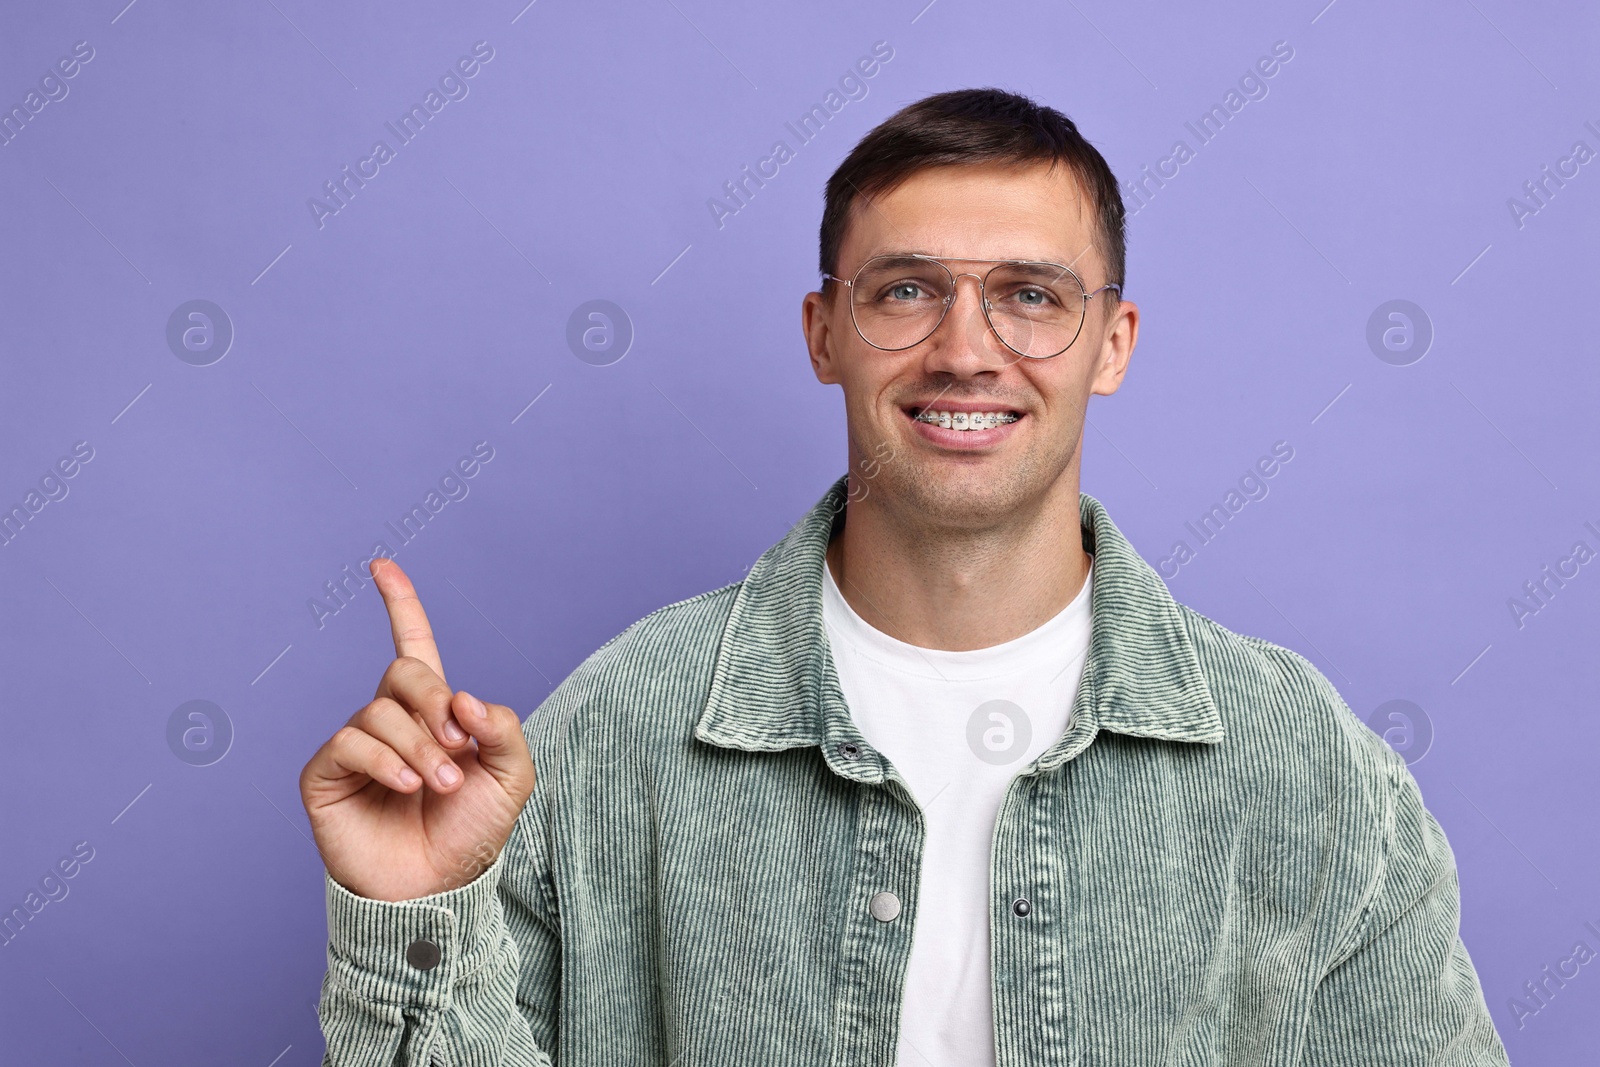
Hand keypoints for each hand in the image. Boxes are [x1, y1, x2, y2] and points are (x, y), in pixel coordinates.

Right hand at [299, 559, 535, 901]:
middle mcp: (389, 720)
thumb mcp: (511, 776)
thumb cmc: (471, 833)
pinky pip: (350, 741)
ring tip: (438, 785)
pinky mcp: (326, 775)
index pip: (413, 646)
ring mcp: (355, 746)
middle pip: (405, 672)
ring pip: (381, 711)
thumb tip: (463, 697)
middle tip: (459, 750)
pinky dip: (385, 760)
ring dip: (420, 747)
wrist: (438, 890)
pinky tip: (405, 787)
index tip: (382, 566)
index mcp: (432, 712)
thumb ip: (501, 728)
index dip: (400, 604)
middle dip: (437, 705)